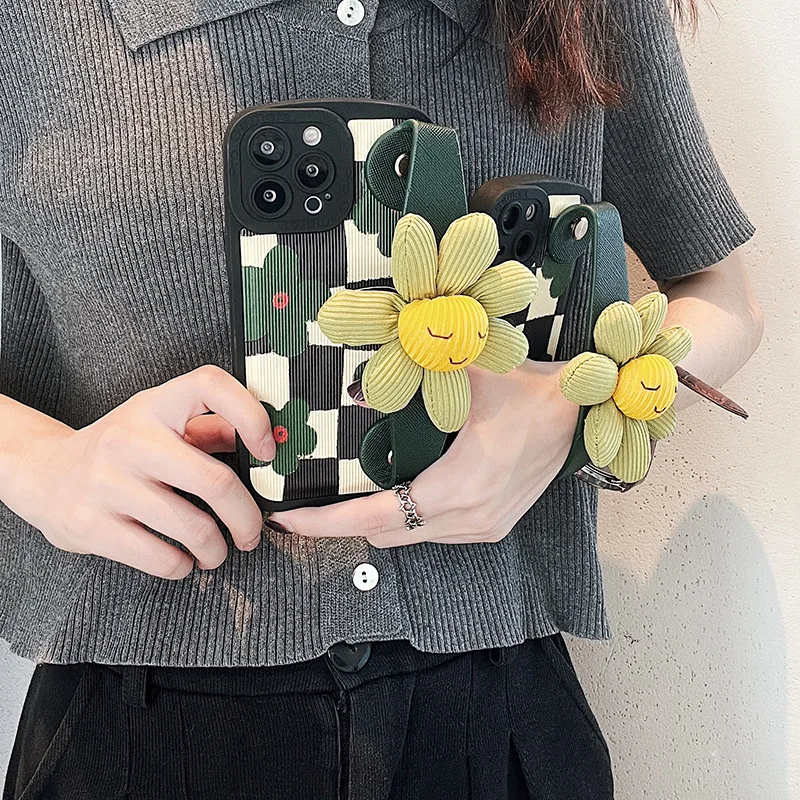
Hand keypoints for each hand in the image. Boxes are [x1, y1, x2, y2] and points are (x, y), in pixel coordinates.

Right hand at [1, 365, 274, 578]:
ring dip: (217, 549)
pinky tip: (183, 560)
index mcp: (155, 405)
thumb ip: (211, 429)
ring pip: (193, 528)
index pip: (211, 386)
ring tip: (216, 552)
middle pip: (215, 482)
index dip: (252, 416)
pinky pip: (161, 558)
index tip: (268, 452)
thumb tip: (267, 443)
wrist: (44, 474)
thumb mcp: (160, 425)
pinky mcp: (90, 525)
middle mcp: (130, 438)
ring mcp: (107, 482)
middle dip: (246, 517)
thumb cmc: (121, 449)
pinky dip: (183, 567)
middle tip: (251, 532)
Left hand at [269, 361, 578, 546]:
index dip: (326, 523)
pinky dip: (409, 519)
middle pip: (385, 535)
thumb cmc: (527, 391)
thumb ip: (410, 374)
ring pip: (410, 538)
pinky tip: (400, 493)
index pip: (373, 518)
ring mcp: (482, 528)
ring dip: (378, 521)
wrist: (580, 411)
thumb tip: (357, 385)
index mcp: (454, 489)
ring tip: (347, 497)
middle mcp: (467, 520)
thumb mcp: (466, 374)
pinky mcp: (493, 526)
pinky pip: (435, 534)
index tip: (288, 520)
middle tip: (310, 503)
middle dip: (344, 523)